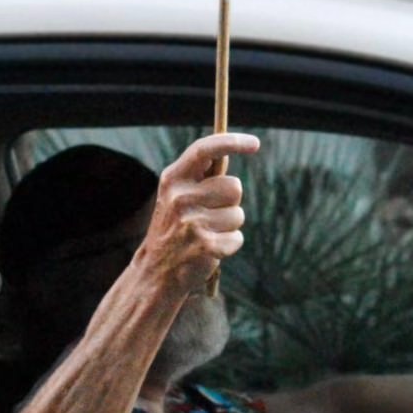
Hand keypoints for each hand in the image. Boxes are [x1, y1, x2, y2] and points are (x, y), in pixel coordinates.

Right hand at [136, 131, 258, 297]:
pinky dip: (230, 245)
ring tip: (207, 233)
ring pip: (238, 214)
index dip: (232, 142)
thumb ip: (200, 175)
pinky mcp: (204, 246)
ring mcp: (191, 222)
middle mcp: (180, 197)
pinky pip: (237, 238)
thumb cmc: (175, 226)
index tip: (256, 143)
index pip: (205, 149)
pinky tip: (211, 249)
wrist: (156, 270)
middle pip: (234, 186)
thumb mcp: (177, 195)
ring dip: (229, 225)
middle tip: (209, 214)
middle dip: (229, 201)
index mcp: (173, 178)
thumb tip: (230, 151)